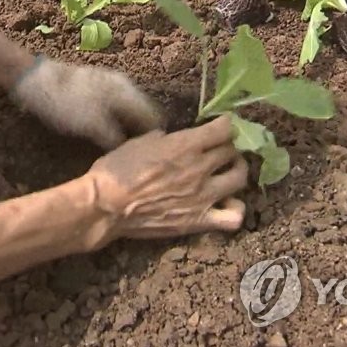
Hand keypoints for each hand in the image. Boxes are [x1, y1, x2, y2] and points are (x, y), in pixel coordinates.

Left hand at [10, 56, 163, 148]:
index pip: (154, 118)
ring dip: (126, 128)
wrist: (34, 80)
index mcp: (128, 93)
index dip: (153, 139)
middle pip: (142, 114)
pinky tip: (104, 135)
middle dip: (140, 134)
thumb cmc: (66, 103)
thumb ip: (116, 139)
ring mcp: (109, 85)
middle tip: (133, 158)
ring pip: (128, 111)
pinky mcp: (95, 87)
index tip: (148, 159)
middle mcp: (124, 86)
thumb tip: (134, 153)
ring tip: (119, 151)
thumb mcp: (93, 126)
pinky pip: (114, 108)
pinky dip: (114, 121)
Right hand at [86, 115, 246, 240]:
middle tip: (219, 149)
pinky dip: (235, 209)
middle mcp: (201, 168)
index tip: (220, 126)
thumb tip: (172, 139)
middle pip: (232, 151)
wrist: (106, 207)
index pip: (224, 129)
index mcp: (186, 145)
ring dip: (236, 172)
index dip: (225, 125)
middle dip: (228, 147)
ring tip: (227, 173)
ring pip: (240, 179)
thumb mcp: (139, 141)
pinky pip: (233, 217)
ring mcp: (204, 196)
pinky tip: (226, 203)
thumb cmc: (117, 170)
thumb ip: (164, 139)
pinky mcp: (200, 220)